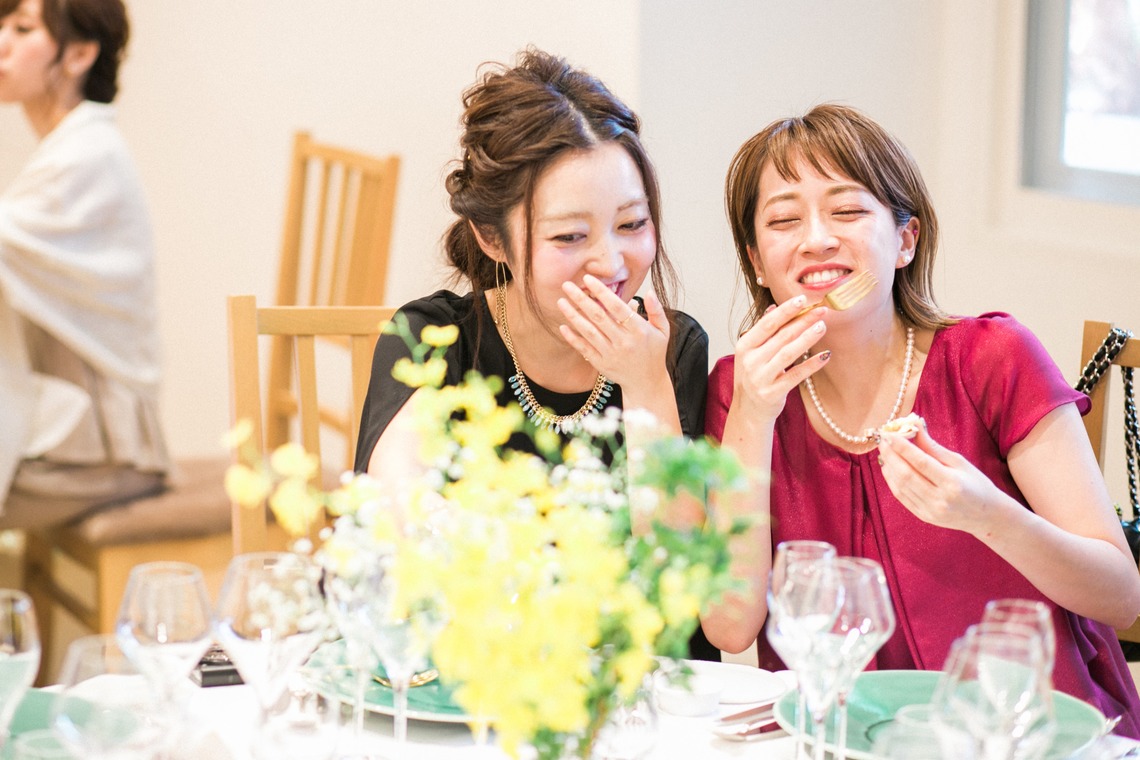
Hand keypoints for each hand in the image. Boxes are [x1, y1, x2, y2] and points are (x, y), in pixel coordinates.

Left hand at [556, 274, 670, 391]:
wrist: (647, 383)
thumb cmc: (654, 352)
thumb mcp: (663, 331)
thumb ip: (657, 310)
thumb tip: (650, 292)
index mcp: (639, 331)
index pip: (617, 308)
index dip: (602, 292)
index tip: (588, 279)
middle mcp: (623, 342)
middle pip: (599, 317)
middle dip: (581, 299)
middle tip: (567, 285)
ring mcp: (611, 354)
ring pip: (589, 331)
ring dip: (573, 316)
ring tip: (561, 301)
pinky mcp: (602, 364)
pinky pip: (584, 349)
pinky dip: (573, 338)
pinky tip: (562, 326)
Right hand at [731, 295, 829, 425]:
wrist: (748, 411)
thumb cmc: (752, 377)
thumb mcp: (751, 353)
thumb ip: (762, 331)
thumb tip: (773, 307)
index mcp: (744, 347)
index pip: (767, 324)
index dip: (785, 310)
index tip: (803, 298)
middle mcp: (750, 361)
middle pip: (781, 336)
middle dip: (803, 321)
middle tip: (821, 310)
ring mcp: (761, 378)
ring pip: (788, 353)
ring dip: (807, 338)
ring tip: (823, 326)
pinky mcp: (773, 393)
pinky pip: (795, 375)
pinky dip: (811, 364)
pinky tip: (825, 355)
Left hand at [877, 424, 1008, 534]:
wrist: (987, 516)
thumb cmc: (977, 484)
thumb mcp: (959, 462)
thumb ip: (933, 447)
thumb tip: (914, 426)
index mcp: (952, 483)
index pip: (920, 462)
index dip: (902, 447)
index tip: (890, 434)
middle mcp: (939, 499)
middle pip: (906, 474)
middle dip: (891, 455)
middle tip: (883, 441)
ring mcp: (930, 511)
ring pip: (900, 486)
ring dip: (888, 467)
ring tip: (884, 452)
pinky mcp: (924, 517)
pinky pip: (902, 497)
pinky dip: (892, 481)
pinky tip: (889, 468)